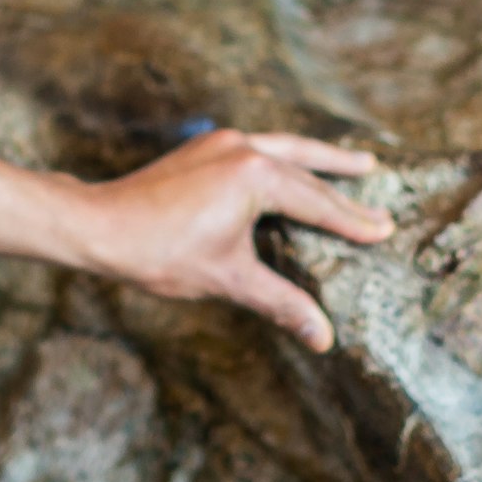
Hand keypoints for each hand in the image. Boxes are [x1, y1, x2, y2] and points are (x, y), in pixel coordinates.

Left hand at [76, 128, 392, 351]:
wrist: (98, 226)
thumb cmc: (160, 252)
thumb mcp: (229, 279)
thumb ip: (282, 302)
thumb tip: (324, 337)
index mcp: (254, 175)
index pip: (316, 202)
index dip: (351, 221)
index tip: (383, 230)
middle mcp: (243, 148)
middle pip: (306, 172)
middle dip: (343, 190)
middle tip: (379, 201)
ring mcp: (221, 143)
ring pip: (285, 148)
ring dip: (319, 158)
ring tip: (357, 163)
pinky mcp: (204, 149)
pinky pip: (259, 148)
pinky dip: (285, 158)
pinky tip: (292, 168)